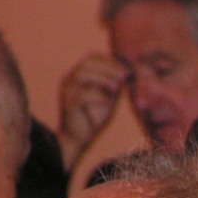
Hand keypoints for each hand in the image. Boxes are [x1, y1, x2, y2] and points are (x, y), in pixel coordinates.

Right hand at [57, 53, 126, 169]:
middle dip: (108, 67)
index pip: (92, 58)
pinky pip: (83, 94)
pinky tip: (108, 101)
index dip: (110, 61)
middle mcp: (70, 80)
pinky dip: (98, 95)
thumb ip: (115, 85)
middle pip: (87, 63)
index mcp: (78, 75)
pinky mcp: (69, 104)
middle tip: (124, 76)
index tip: (126, 70)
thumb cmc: (93, 118)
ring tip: (116, 88)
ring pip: (83, 74)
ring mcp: (67, 91)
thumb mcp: (108, 98)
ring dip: (103, 78)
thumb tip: (129, 73)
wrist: (77, 139)